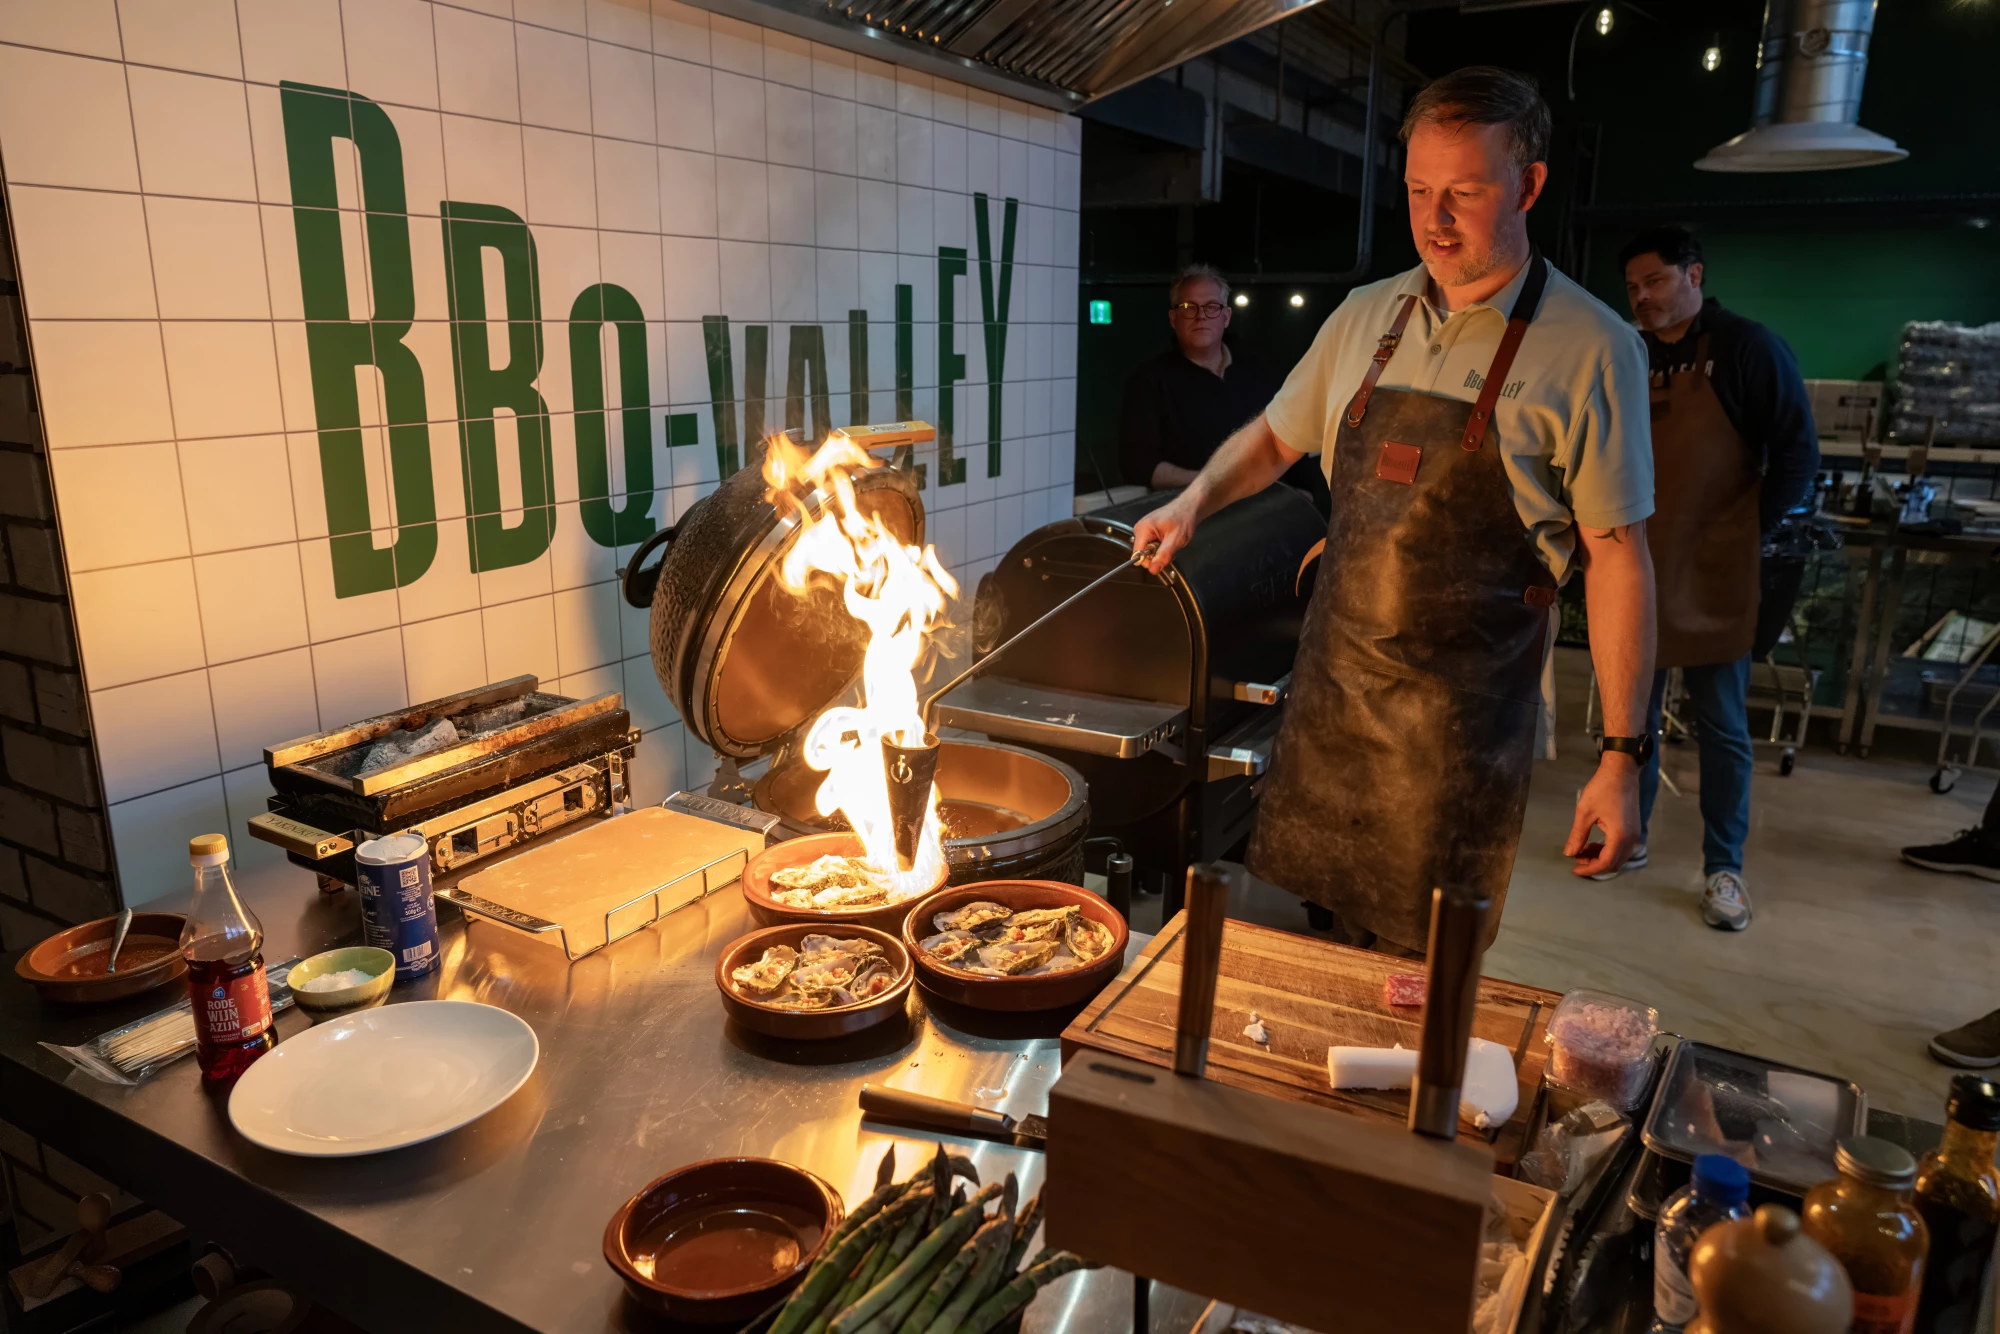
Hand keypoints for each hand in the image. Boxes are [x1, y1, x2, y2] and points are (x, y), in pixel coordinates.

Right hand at [1132, 493, 1199, 573]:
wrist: (1188, 508)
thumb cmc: (1183, 518)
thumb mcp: (1176, 539)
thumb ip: (1164, 555)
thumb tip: (1153, 569)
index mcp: (1142, 529)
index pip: (1137, 555)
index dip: (1150, 561)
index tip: (1163, 559)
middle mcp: (1140, 530)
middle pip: (1143, 554)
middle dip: (1157, 556)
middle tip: (1170, 548)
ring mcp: (1143, 531)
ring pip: (1148, 552)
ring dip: (1160, 553)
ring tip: (1170, 543)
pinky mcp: (1148, 533)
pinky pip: (1151, 547)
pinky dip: (1161, 548)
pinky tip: (1168, 541)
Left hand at [1565, 753, 1640, 876]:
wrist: (1622, 771)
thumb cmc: (1602, 789)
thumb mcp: (1585, 812)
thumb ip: (1578, 836)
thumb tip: (1569, 853)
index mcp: (1620, 837)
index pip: (1605, 863)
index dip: (1589, 869)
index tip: (1573, 869)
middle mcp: (1632, 839)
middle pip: (1614, 864)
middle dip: (1594, 865)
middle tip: (1576, 859)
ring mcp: (1635, 835)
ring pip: (1618, 857)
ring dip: (1601, 858)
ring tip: (1582, 850)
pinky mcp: (1634, 829)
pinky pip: (1621, 848)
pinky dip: (1608, 850)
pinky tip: (1594, 843)